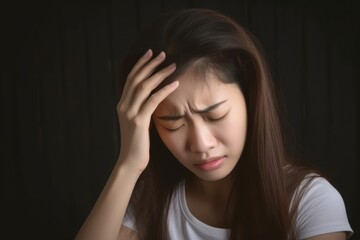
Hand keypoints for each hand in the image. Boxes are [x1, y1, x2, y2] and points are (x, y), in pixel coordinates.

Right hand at [117, 50, 177, 172]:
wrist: (130, 161)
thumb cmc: (137, 144)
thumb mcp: (136, 123)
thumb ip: (141, 109)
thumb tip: (152, 98)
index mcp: (122, 105)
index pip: (130, 79)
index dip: (140, 64)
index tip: (150, 54)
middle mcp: (124, 106)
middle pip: (137, 78)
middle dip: (150, 64)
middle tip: (163, 54)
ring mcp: (130, 113)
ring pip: (144, 87)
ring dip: (159, 74)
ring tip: (172, 65)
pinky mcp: (138, 121)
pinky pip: (153, 101)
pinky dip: (164, 90)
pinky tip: (175, 84)